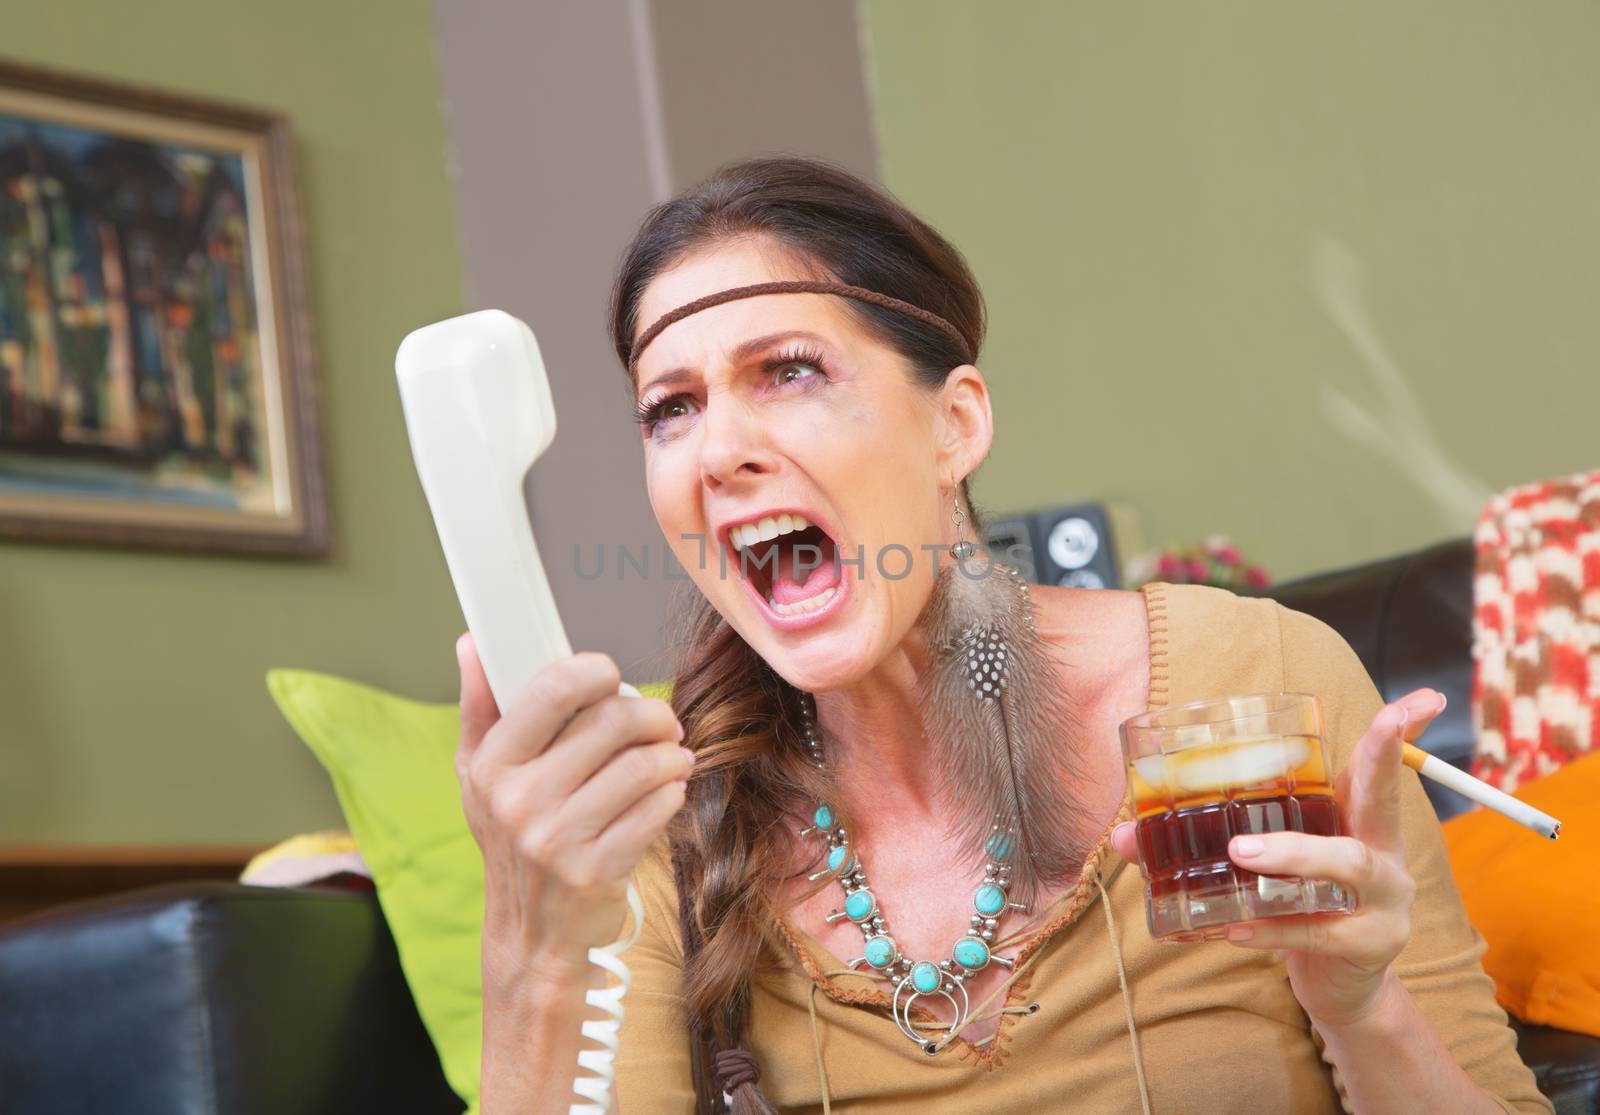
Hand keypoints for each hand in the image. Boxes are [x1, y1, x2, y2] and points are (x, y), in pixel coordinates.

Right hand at [454, 634, 689, 981]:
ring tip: (672, 757)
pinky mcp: (597, 870)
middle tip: (661, 722)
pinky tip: (668, 791)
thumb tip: (472, 643)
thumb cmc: (511, 841)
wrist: (531, 935)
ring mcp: (558, 839)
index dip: (595, 670)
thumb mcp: (479, 776)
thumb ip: (480, 706)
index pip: (554, 689)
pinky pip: (657, 808)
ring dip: (671, 754)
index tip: (611, 677)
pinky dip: (674, 791)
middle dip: (651, 714)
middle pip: (612, 721)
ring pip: (643, 764)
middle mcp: (520, 801)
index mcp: (492, 765)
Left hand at [1112, 687, 1447, 1028]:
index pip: (1379, 769)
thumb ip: (1199, 842)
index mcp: (1356, 822)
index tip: (1425, 699)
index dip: (1401, 733)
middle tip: (1379, 721)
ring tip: (1241, 853)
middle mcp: (1382, 853)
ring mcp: (1384, 901)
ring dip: (1293, 854)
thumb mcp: (1265, 867)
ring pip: (1348, 865)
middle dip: (1381, 759)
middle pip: (1384, 800)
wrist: (1338, 988)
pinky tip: (1233, 929)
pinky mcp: (1369, 945)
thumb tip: (1123, 834)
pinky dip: (1271, 929)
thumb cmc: (1297, 906)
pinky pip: (1318, 932)